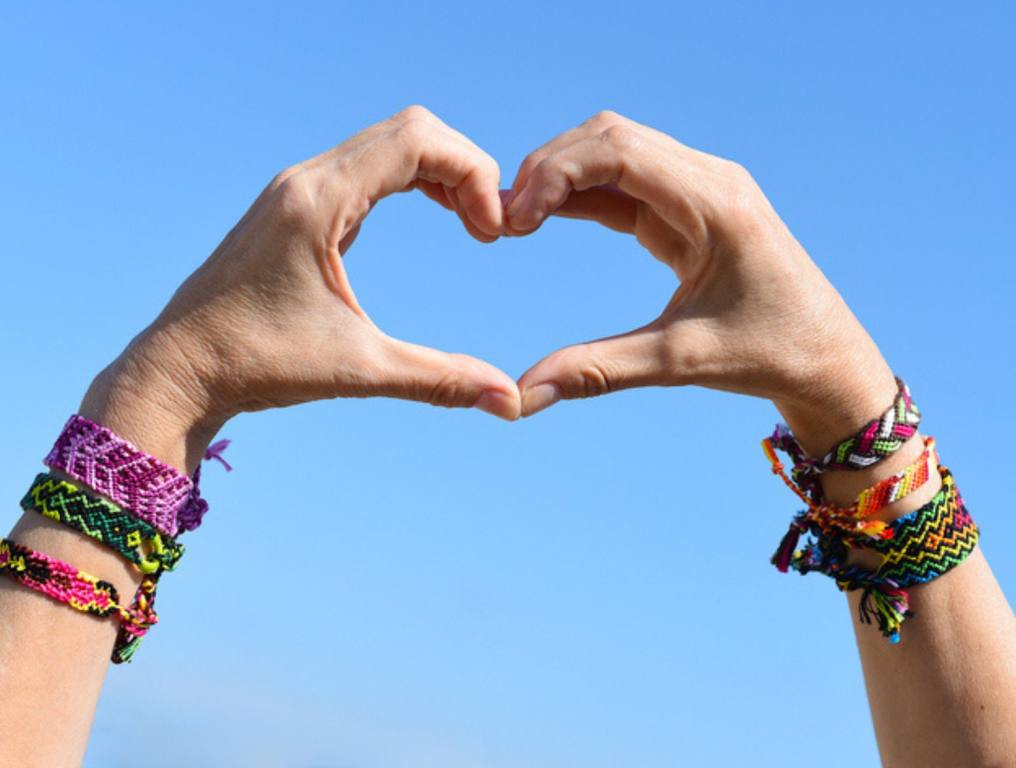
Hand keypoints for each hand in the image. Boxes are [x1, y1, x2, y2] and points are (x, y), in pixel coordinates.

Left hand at [81, 106, 520, 469]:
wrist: (180, 370)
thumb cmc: (257, 363)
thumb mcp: (358, 369)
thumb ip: (438, 379)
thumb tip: (508, 401)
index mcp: (318, 200)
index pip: (417, 141)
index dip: (472, 173)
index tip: (491, 231)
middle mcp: (306, 180)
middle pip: (409, 130)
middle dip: (463, 168)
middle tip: (489, 226)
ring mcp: (297, 189)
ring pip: (386, 143)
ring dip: (438, 171)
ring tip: (470, 221)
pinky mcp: (295, 207)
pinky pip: (365, 167)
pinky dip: (409, 179)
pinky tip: (432, 213)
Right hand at [505, 111, 895, 450]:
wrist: (827, 359)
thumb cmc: (769, 354)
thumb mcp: (681, 361)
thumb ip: (598, 370)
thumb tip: (524, 395)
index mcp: (716, 203)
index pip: (619, 151)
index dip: (555, 173)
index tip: (514, 220)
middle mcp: (710, 180)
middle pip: (611, 137)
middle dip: (550, 168)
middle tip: (505, 219)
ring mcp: (702, 189)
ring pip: (616, 152)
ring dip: (563, 176)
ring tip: (517, 219)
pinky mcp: (692, 209)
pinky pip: (628, 183)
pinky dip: (583, 194)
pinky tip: (546, 217)